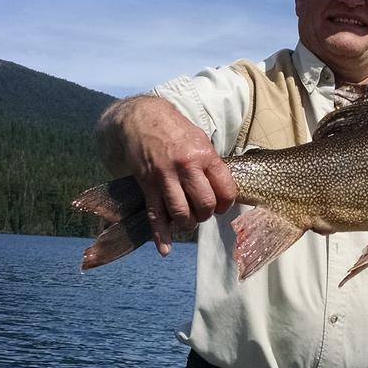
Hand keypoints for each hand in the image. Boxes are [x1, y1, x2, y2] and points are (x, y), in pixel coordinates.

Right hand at [97, 96, 237, 254]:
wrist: (140, 118)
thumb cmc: (174, 129)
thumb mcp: (200, 140)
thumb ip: (211, 165)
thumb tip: (224, 188)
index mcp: (204, 155)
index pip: (225, 190)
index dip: (226, 203)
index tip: (222, 204)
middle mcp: (186, 167)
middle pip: (205, 206)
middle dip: (207, 215)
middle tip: (203, 212)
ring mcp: (165, 177)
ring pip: (182, 214)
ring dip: (188, 224)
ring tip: (188, 220)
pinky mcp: (147, 185)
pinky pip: (155, 216)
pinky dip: (160, 236)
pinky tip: (165, 249)